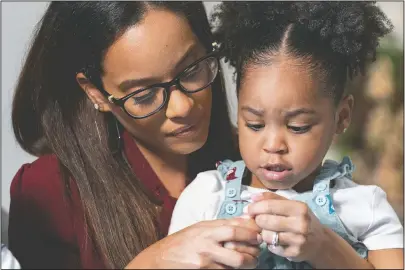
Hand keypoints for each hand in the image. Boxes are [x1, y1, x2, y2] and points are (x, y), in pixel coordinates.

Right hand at [125, 218, 261, 268]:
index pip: (235, 229)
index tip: (259, 234)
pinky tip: (235, 268)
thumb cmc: (180, 242)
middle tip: (258, 250)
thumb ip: (220, 225)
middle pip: (239, 247)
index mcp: (206, 229)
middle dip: (253, 250)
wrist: (159, 260)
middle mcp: (207, 244)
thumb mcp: (198, 228)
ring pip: (236, 263)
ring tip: (251, 261)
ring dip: (248, 263)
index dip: (251, 232)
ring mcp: (206, 261)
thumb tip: (244, 220)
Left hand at [245, 192, 326, 262]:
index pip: (269, 205)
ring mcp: (298, 240)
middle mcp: (300, 223)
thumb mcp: (291, 205)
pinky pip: (272, 247)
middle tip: (258, 220)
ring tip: (268, 230)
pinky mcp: (294, 253)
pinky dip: (270, 244)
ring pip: (266, 236)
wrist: (320, 242)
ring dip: (263, 233)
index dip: (255, 207)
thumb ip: (272, 198)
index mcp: (299, 208)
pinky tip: (275, 240)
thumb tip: (252, 197)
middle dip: (257, 220)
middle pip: (265, 221)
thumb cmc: (302, 219)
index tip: (249, 209)